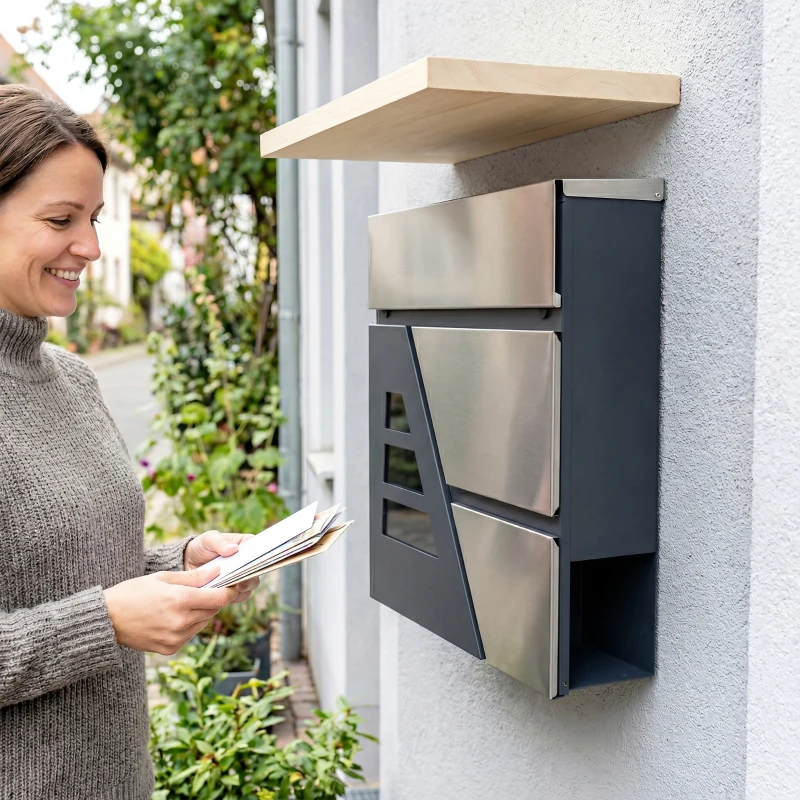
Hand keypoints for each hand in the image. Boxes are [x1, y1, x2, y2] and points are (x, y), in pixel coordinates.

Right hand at [104, 564, 239, 654]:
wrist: (106, 620)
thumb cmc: (133, 592)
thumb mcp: (163, 577)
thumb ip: (193, 577)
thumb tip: (217, 572)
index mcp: (180, 600)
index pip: (219, 598)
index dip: (229, 591)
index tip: (232, 585)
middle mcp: (181, 621)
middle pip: (213, 610)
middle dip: (212, 599)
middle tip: (201, 591)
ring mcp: (176, 638)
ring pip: (203, 622)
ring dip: (200, 613)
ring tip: (180, 604)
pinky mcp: (170, 649)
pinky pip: (190, 634)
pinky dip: (188, 625)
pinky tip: (171, 618)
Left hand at [184, 530, 259, 603]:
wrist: (187, 564)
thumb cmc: (201, 547)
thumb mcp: (208, 540)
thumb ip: (219, 542)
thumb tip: (233, 549)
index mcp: (245, 545)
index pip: (259, 549)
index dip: (258, 556)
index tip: (252, 563)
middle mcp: (247, 562)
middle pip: (258, 570)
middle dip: (251, 576)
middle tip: (241, 582)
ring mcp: (241, 577)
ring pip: (251, 585)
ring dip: (243, 589)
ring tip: (231, 589)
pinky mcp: (233, 590)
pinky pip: (240, 596)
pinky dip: (233, 597)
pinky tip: (224, 596)